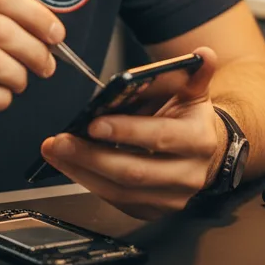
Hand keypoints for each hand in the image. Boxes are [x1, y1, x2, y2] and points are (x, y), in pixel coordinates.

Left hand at [39, 46, 223, 219]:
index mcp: (199, 139)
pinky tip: (69, 164)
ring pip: (120, 191)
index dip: (126, 131)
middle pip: (134, 171)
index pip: (160, 136)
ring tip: (56, 150)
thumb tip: (203, 54)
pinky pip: (116, 201)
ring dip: (82, 170)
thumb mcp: (194, 90)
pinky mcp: (153, 210)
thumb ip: (195, 72)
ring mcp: (171, 198)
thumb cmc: (190, 117)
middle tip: (60, 140)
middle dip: (91, 156)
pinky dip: (88, 182)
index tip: (94, 123)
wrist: (208, 152)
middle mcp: (188, 174)